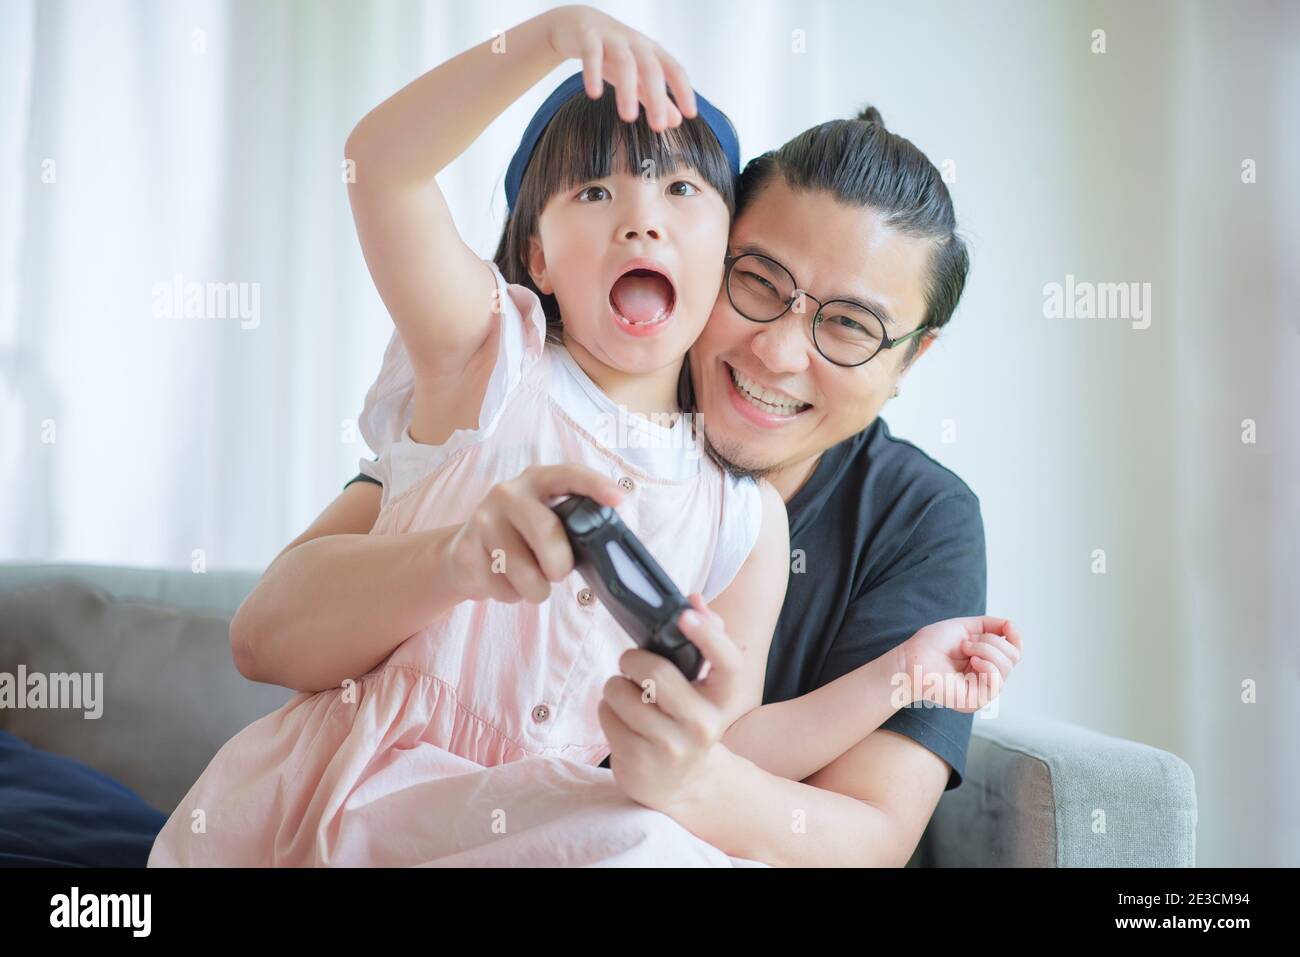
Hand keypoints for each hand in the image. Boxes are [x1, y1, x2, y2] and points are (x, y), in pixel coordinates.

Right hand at [442, 463, 622, 603]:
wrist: (462, 554)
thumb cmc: (520, 539)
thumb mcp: (544, 520)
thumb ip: (570, 524)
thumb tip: (605, 549)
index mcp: (536, 481)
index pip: (568, 474)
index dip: (595, 485)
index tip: (618, 499)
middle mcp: (507, 494)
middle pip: (545, 532)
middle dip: (559, 565)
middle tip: (558, 574)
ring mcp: (482, 521)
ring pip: (524, 571)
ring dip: (536, 590)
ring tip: (531, 582)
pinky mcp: (464, 551)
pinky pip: (501, 588)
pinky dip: (511, 595)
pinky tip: (503, 581)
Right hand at [546, 4, 696, 130]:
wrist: (577, 24)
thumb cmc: (611, 52)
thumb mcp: (635, 75)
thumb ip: (654, 97)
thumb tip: (676, 121)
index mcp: (651, 52)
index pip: (674, 70)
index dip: (684, 90)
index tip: (690, 115)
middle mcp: (635, 43)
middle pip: (651, 68)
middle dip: (657, 98)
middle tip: (658, 127)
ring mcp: (612, 39)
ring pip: (624, 63)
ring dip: (628, 90)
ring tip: (628, 117)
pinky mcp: (588, 37)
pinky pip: (592, 54)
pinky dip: (593, 73)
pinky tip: (594, 94)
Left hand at [597, 593, 744, 812]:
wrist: (684, 784)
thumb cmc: (690, 718)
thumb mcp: (705, 686)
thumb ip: (706, 639)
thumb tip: (694, 599)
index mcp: (723, 700)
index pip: (727, 662)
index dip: (709, 634)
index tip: (686, 613)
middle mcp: (702, 725)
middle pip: (656, 672)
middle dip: (632, 659)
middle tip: (631, 663)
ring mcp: (669, 747)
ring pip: (620, 691)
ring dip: (616, 686)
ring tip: (629, 696)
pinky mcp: (637, 761)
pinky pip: (606, 714)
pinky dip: (607, 709)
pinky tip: (622, 720)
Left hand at [896, 616, 1023, 712]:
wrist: (911, 659)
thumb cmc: (931, 645)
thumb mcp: (964, 627)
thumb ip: (989, 625)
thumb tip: (1011, 626)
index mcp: (985, 660)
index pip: (1015, 651)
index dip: (1016, 637)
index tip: (1008, 625)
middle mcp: (987, 675)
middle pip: (1014, 656)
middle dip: (993, 642)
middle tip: (967, 643)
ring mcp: (983, 689)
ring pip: (1007, 666)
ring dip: (986, 649)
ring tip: (965, 649)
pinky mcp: (977, 700)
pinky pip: (997, 682)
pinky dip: (987, 666)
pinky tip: (972, 661)